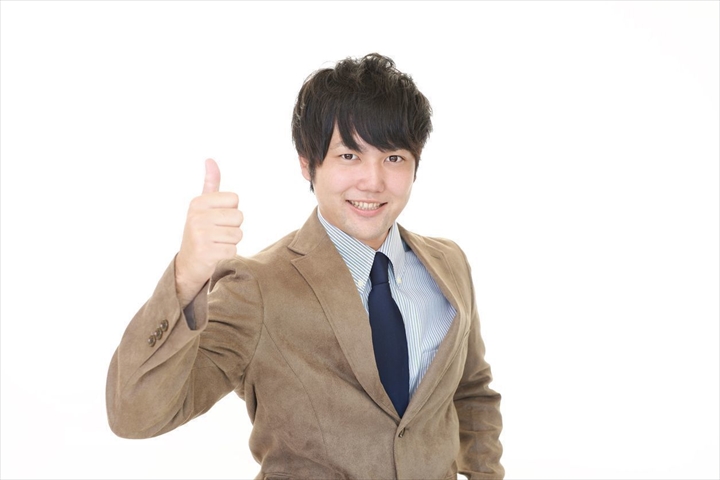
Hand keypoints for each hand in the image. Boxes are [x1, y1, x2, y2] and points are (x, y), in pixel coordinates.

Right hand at [175, 158, 243, 306]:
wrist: (188, 264)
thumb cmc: (201, 231)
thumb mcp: (202, 206)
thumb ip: (210, 184)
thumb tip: (210, 160)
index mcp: (198, 203)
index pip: (234, 199)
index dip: (230, 211)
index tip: (216, 219)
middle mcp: (197, 216)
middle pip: (239, 217)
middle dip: (233, 227)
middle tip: (217, 234)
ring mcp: (201, 235)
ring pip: (238, 234)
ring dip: (231, 242)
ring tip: (216, 244)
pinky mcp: (207, 252)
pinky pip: (234, 249)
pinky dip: (228, 254)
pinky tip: (216, 254)